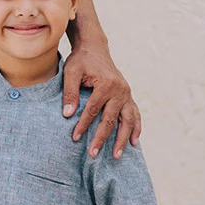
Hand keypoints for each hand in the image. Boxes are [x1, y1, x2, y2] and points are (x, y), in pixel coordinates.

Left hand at [63, 44, 140, 158]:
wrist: (95, 49)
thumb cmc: (81, 60)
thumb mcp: (71, 72)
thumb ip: (70, 93)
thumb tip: (68, 115)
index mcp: (106, 84)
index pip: (93, 110)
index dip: (83, 125)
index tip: (75, 137)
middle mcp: (120, 90)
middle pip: (111, 119)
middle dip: (101, 138)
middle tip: (92, 154)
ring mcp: (127, 93)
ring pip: (128, 120)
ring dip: (122, 138)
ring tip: (116, 155)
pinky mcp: (128, 95)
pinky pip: (135, 114)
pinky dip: (136, 128)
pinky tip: (134, 142)